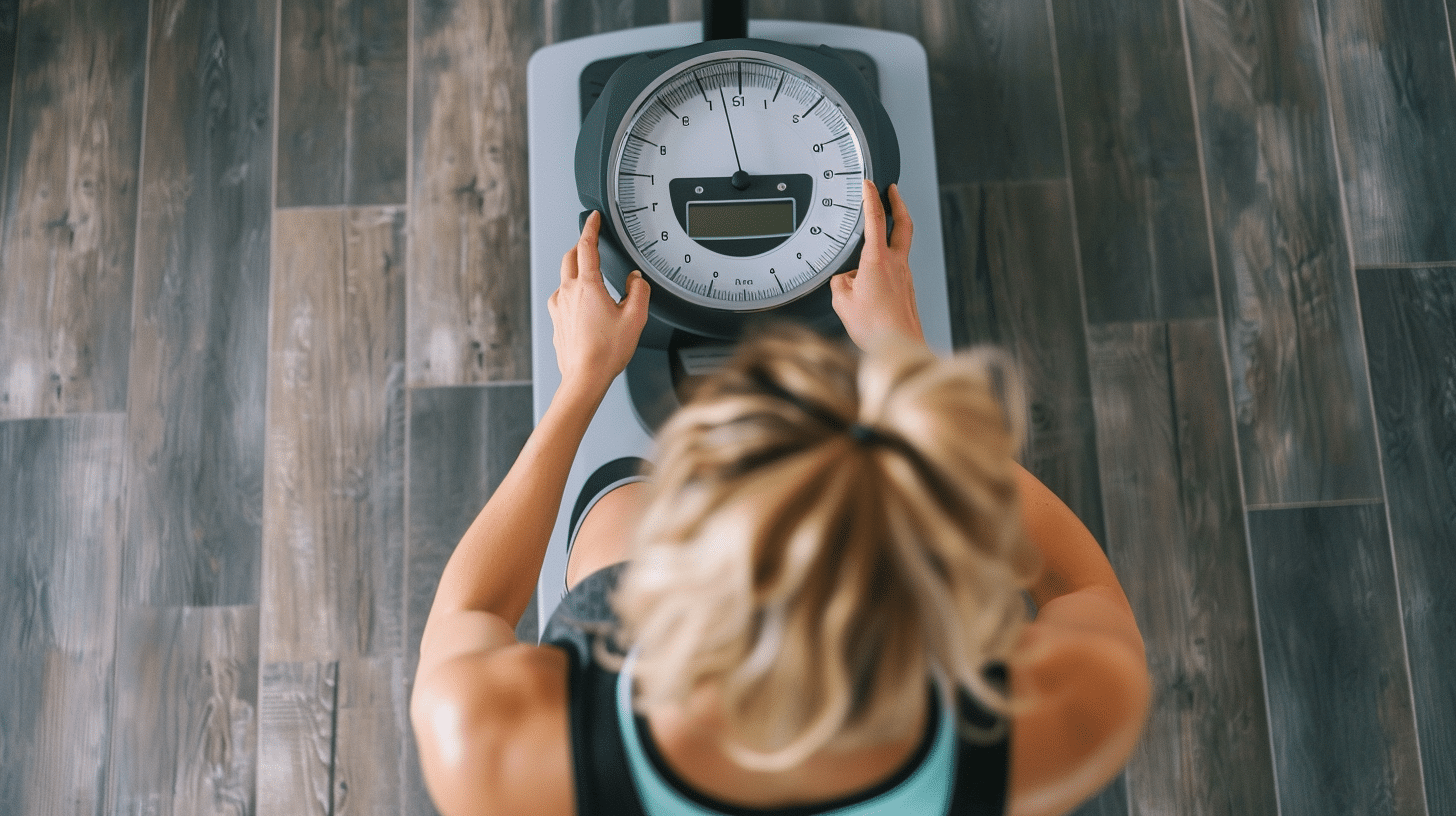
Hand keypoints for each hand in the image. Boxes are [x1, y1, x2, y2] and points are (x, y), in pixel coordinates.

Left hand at [548, 211, 650, 396]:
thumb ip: (639, 291)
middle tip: (593, 245)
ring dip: (577, 271)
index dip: (591, 228)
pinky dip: (572, 292)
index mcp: (587, 286)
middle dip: (581, 247)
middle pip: (570, 257)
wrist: (584, 378)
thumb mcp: (635, 318)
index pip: (586, 246)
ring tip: (593, 279)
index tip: (593, 218)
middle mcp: (567, 292)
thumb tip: (636, 280)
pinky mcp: (555, 319)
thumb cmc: (607, 352)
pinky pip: (562, 297)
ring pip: (564, 277)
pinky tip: (584, 305)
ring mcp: (558, 306)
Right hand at [830, 181, 922, 348]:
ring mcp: (905, 276)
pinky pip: (896, 269)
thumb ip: (841, 284)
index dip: (871, 197)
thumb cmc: (876, 328)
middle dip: (898, 203)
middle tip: (893, 191)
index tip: (869, 184)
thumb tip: (846, 281)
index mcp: (878, 261)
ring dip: (890, 236)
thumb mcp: (842, 302)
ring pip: (900, 247)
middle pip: (903, 224)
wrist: (901, 345)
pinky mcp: (907, 289)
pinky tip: (873, 277)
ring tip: (874, 241)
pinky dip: (886, 264)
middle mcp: (897, 264)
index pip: (876, 219)